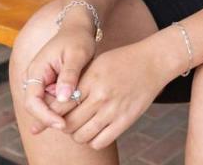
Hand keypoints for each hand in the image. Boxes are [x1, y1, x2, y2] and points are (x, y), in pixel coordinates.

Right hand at [22, 26, 96, 133]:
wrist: (78, 28)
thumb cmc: (78, 39)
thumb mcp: (77, 55)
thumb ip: (69, 76)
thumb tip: (63, 98)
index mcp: (36, 70)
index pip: (32, 102)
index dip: (45, 116)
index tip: (62, 124)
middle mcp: (34, 77)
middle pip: (36, 107)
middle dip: (51, 118)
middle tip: (70, 127)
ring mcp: (40, 81)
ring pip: (44, 106)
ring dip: (57, 114)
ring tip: (75, 120)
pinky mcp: (48, 84)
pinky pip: (51, 100)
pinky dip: (61, 107)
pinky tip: (75, 112)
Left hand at [59, 40, 175, 148]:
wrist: (153, 62)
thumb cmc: (122, 61)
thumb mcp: (96, 64)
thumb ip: (77, 82)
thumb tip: (55, 99)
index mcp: (90, 81)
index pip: (60, 105)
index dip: (50, 113)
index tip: (49, 114)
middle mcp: (101, 97)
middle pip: (68, 124)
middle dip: (62, 125)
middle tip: (65, 120)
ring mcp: (114, 111)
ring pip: (81, 136)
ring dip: (76, 134)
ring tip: (81, 125)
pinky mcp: (125, 121)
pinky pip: (100, 142)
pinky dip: (93, 140)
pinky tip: (95, 130)